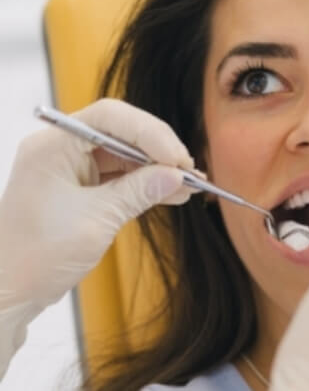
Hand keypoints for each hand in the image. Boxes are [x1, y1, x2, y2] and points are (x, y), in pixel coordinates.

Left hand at [0, 98, 195, 377]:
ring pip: (126, 154)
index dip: (149, 132)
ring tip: (189, 185)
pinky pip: (121, 175)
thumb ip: (138, 192)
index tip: (177, 159)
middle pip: (121, 131)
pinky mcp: (81, 186)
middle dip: (158, 150)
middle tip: (188, 172)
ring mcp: (71, 167)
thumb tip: (177, 176)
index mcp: (53, 146)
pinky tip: (173, 193)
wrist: (10, 292)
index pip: (110, 118)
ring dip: (157, 169)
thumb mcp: (96, 221)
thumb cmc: (38, 257)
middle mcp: (61, 148)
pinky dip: (146, 184)